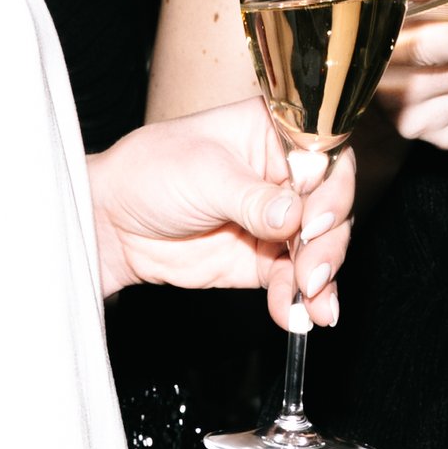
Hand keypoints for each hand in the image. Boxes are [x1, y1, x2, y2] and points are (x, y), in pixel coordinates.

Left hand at [88, 101, 352, 327]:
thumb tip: (293, 215)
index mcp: (274, 132)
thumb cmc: (151, 173)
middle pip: (332, 207)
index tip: (315, 218)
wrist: (115, 222)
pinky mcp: (264, 260)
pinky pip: (292, 281)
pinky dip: (298, 301)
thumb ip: (251, 198)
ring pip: (320, 248)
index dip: (332, 187)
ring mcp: (278, 220)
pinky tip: (296, 316)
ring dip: (321, 279)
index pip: (327, 153)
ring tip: (312, 303)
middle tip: (311, 272)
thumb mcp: (203, 174)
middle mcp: (284, 174)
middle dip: (328, 244)